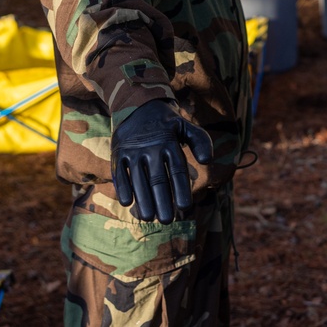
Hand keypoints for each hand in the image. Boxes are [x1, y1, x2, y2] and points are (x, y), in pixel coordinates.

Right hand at [111, 99, 212, 223]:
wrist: (138, 105)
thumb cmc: (167, 124)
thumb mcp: (185, 127)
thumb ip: (200, 141)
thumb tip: (207, 161)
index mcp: (170, 142)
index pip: (177, 169)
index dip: (180, 189)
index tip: (185, 207)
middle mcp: (151, 147)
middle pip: (158, 178)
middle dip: (163, 201)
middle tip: (168, 220)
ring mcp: (133, 150)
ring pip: (138, 179)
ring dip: (143, 199)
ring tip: (149, 218)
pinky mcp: (119, 152)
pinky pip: (120, 173)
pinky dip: (122, 187)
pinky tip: (127, 203)